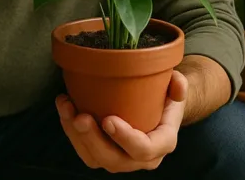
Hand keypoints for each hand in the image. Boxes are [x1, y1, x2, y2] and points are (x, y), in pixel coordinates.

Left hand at [56, 69, 188, 172]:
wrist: (156, 107)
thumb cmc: (165, 97)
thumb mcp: (176, 88)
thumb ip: (179, 84)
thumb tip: (177, 86)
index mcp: (162, 143)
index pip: (144, 149)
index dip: (125, 138)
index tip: (108, 119)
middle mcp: (141, 159)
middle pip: (114, 159)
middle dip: (93, 140)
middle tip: (81, 117)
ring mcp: (120, 159)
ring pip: (95, 158)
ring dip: (76, 136)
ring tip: (66, 108)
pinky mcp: (103, 154)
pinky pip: (84, 151)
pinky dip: (70, 131)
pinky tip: (64, 107)